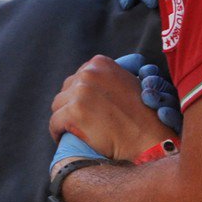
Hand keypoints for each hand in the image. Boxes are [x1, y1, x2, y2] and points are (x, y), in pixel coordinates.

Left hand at [51, 55, 177, 161]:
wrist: (147, 138)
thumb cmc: (140, 115)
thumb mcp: (125, 83)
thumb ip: (105, 78)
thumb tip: (84, 82)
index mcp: (99, 63)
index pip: (77, 77)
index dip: (79, 95)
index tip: (84, 108)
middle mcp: (88, 73)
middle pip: (66, 90)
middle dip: (70, 105)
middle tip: (79, 122)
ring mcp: (80, 92)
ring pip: (57, 105)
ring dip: (63, 118)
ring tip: (71, 130)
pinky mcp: (74, 112)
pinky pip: (54, 123)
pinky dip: (57, 132)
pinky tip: (63, 138)